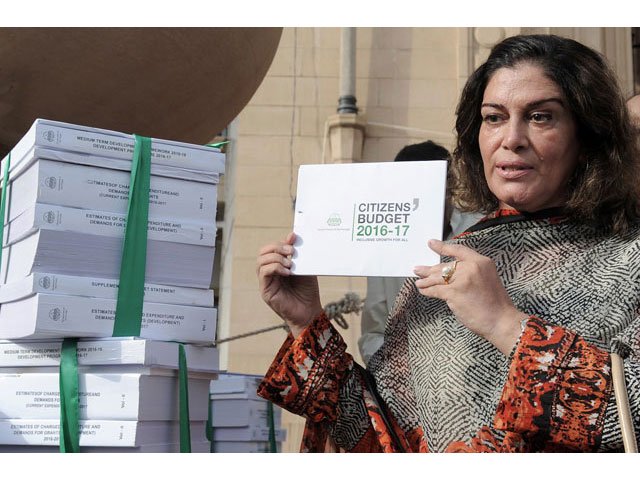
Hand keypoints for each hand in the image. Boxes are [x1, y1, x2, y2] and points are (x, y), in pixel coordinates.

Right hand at [256, 232, 322, 337]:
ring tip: (290, 264)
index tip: (293, 239)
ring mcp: (266, 282)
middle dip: (276, 247)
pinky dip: (275, 268)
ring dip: (276, 258)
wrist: (310, 312)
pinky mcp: (265, 290)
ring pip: (260, 261)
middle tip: (291, 251)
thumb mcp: (305, 267)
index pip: (271, 248)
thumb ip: (298, 253)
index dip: (280, 242)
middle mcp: (269, 272)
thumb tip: (292, 234)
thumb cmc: (307, 291)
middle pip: (263, 252)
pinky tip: (287, 272)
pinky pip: (263, 273)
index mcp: (277, 265)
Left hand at [413, 239, 525, 355]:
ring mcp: (462, 279)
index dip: (442, 247)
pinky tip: (423, 290)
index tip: (431, 243)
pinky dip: (427, 290)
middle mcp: (471, 267)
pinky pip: (435, 290)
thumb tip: (448, 273)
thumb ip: (471, 272)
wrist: (501, 321)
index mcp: (481, 262)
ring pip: (438, 277)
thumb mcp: (487, 279)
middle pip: (445, 266)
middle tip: (418, 269)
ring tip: (418, 281)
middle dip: (430, 269)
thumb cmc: (495, 304)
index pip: (458, 250)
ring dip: (425, 280)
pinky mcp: (454, 292)